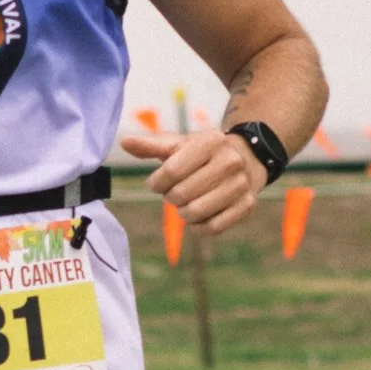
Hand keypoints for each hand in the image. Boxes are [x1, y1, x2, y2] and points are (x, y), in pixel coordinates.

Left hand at [120, 128, 267, 235]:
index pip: (172, 171)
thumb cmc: (201, 154)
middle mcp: (230, 161)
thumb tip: (124, 142)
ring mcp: (241, 185)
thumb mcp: (178, 145)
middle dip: (171, 197)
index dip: (157, 183)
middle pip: (182, 194)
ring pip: (196, 212)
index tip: (157, 183)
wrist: (245, 159)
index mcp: (211, 141)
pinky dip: (198, 227)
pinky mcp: (247, 206)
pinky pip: (213, 228)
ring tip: (186, 203)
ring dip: (183, 212)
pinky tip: (198, 216)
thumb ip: (151, 146)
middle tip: (174, 192)